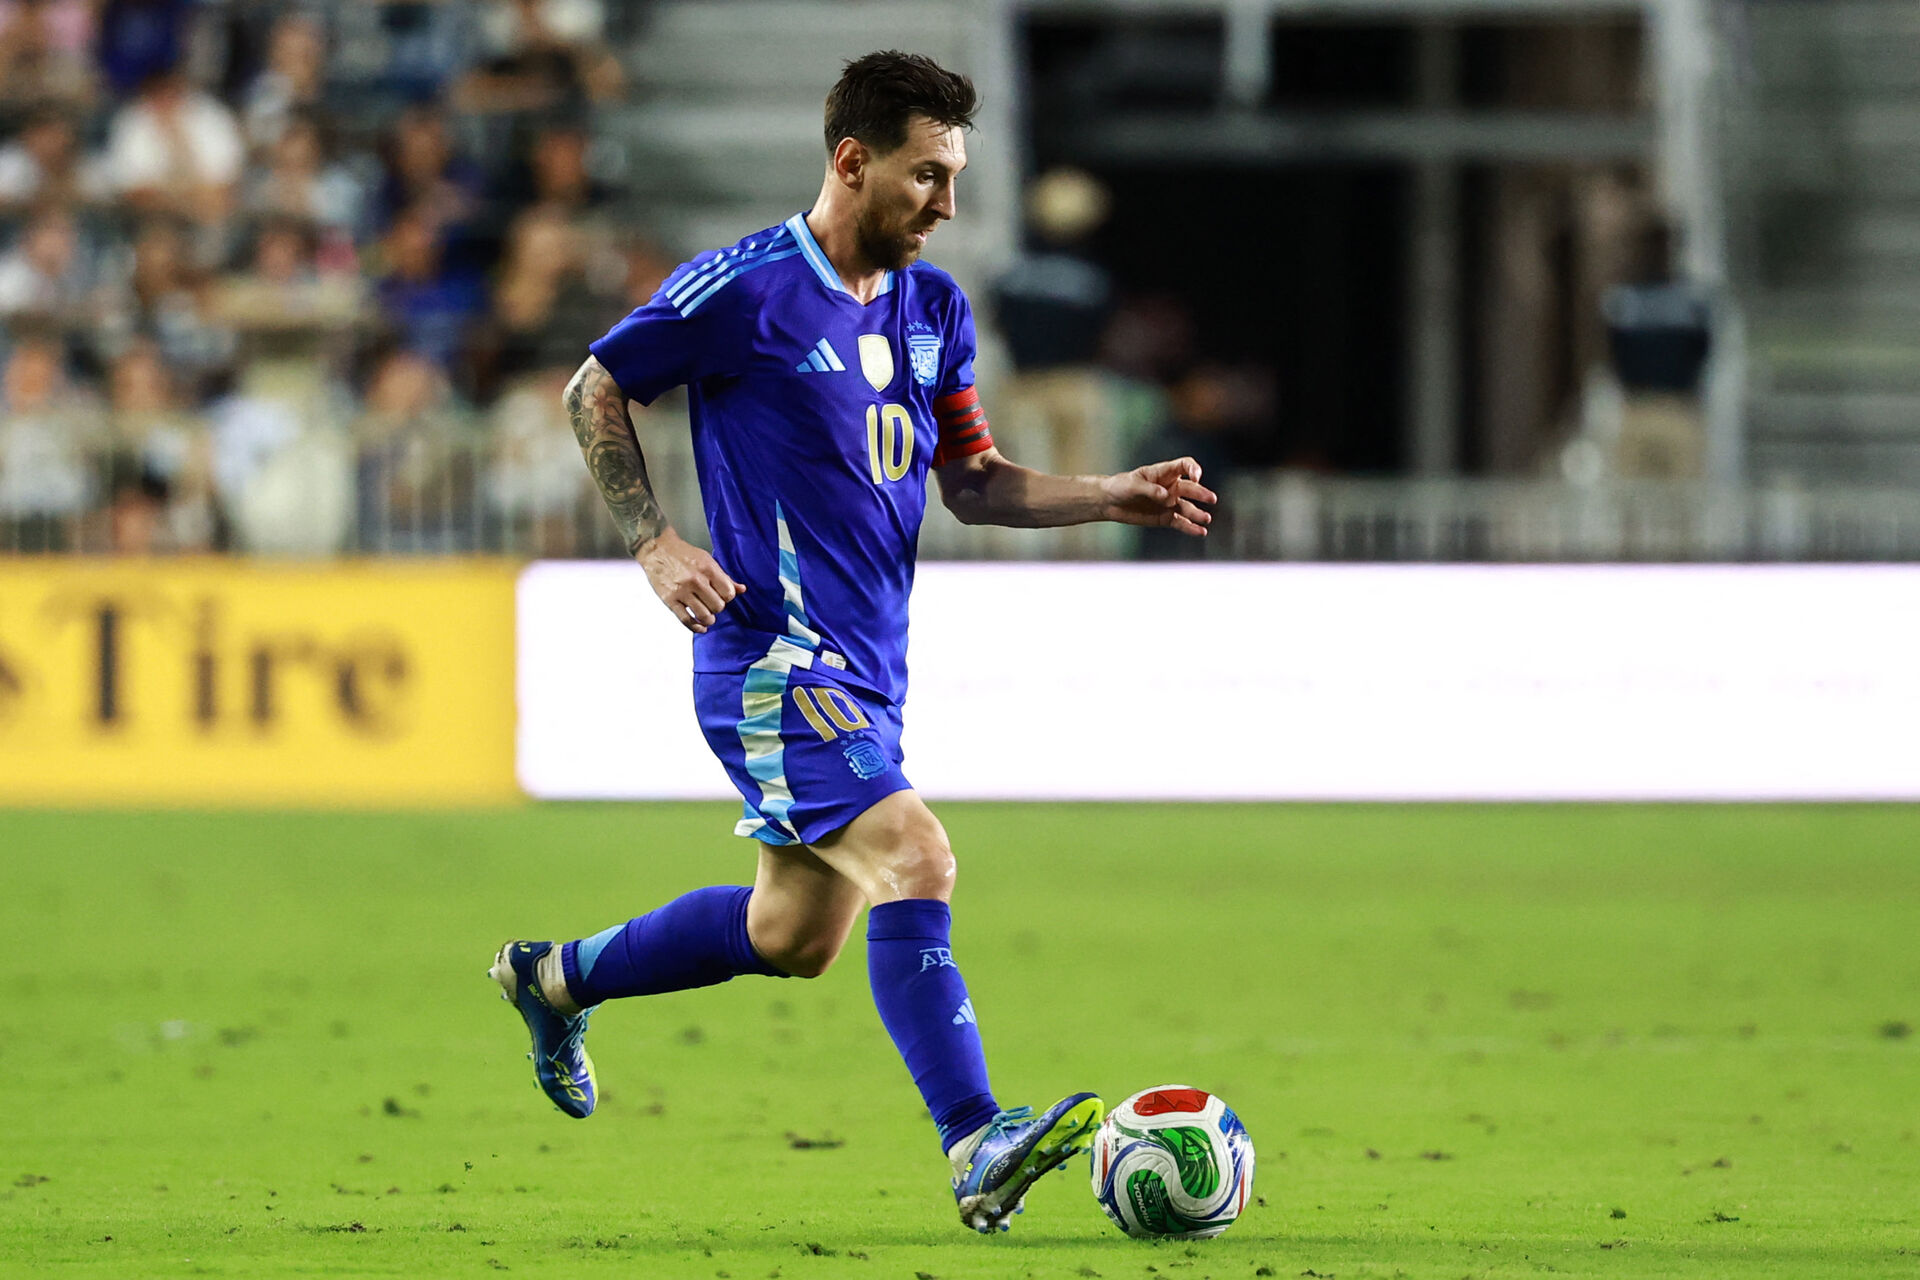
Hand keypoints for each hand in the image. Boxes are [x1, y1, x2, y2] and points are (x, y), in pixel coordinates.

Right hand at [635, 528, 746, 632]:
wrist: (656, 550)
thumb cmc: (682, 554)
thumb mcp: (707, 560)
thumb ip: (724, 577)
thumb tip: (742, 589)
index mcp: (708, 568)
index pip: (728, 593)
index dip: (727, 597)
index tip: (722, 596)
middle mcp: (695, 580)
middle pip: (718, 606)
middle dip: (717, 607)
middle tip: (712, 603)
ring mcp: (682, 591)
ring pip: (704, 616)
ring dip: (709, 619)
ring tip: (707, 616)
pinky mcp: (669, 600)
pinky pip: (686, 620)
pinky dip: (696, 627)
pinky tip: (700, 627)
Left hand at [1101, 457, 1216, 535]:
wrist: (1109, 503)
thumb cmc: (1120, 487)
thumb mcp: (1133, 485)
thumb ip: (1150, 490)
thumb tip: (1167, 497)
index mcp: (1164, 473)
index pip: (1185, 465)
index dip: (1193, 469)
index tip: (1196, 477)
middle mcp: (1170, 487)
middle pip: (1190, 488)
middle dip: (1201, 493)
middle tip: (1211, 499)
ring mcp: (1169, 503)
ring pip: (1188, 508)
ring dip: (1198, 514)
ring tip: (1206, 519)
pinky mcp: (1165, 518)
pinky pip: (1180, 522)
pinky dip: (1190, 527)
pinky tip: (1200, 532)